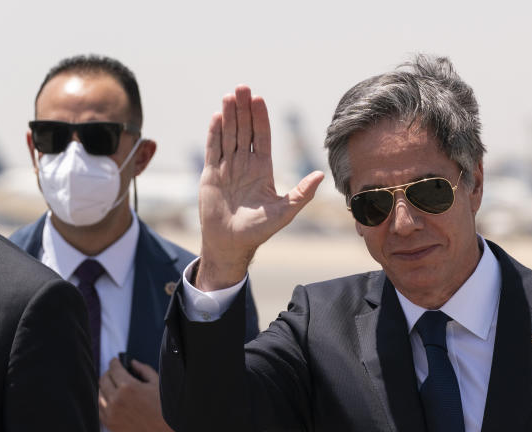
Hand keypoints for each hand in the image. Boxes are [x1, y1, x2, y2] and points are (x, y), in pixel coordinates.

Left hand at [99, 357, 179, 431]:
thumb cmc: (164, 407)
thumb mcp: (157, 384)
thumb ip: (143, 370)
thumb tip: (132, 363)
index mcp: (128, 387)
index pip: (113, 369)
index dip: (114, 362)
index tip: (115, 361)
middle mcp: (116, 399)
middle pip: (103, 380)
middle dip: (108, 373)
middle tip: (114, 373)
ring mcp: (111, 413)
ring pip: (98, 394)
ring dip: (104, 388)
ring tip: (112, 386)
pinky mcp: (110, 424)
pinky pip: (100, 409)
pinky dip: (103, 402)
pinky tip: (111, 400)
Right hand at [197, 85, 322, 289]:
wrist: (231, 243)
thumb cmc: (259, 230)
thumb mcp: (284, 211)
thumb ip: (302, 193)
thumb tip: (321, 175)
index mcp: (263, 170)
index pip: (262, 138)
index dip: (260, 118)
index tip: (259, 99)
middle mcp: (245, 164)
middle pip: (244, 130)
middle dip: (243, 109)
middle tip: (242, 87)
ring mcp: (227, 167)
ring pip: (228, 135)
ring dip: (229, 115)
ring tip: (229, 95)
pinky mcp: (211, 174)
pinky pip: (213, 149)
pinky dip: (214, 133)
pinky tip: (217, 116)